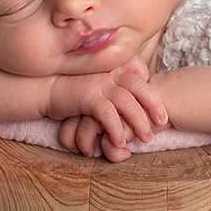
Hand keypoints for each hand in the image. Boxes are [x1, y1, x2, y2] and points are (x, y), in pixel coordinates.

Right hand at [46, 61, 167, 155]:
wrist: (47, 90)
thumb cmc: (78, 92)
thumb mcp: (102, 85)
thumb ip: (119, 88)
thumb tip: (141, 103)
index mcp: (115, 68)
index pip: (141, 74)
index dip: (153, 91)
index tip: (161, 109)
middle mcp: (109, 72)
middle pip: (139, 85)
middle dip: (154, 105)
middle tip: (163, 123)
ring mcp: (98, 83)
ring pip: (126, 101)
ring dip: (138, 121)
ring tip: (146, 139)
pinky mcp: (86, 96)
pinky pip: (107, 113)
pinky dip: (116, 128)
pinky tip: (120, 142)